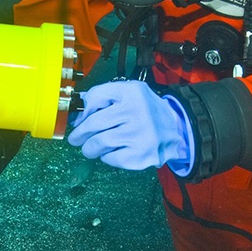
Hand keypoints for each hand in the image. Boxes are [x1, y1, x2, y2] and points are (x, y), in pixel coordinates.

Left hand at [66, 80, 193, 172]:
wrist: (175, 128)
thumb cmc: (143, 109)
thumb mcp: (126, 92)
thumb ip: (100, 96)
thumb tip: (77, 116)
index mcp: (132, 93)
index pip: (95, 98)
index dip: (82, 112)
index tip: (78, 121)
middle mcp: (137, 113)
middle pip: (93, 125)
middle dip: (80, 134)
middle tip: (76, 139)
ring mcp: (141, 136)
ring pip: (99, 143)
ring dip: (89, 148)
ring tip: (91, 148)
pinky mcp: (142, 156)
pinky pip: (111, 158)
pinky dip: (105, 157)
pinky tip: (110, 152)